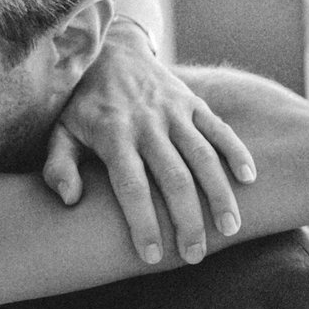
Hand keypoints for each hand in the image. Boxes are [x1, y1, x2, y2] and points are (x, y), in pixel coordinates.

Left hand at [43, 20, 256, 264]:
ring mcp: (173, 111)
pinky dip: (236, 152)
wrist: (110, 52)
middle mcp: (147, 123)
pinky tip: (249, 180)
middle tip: (195, 256)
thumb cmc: (82, 105)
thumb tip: (68, 199)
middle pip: (173, 177)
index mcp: (113, 134)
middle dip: (187, 220)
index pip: (131, 185)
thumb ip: (58, 165)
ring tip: (231, 230)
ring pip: (203, 156)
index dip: (143, 222)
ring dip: (219, 194)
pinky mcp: (193, 103)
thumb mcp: (60, 131)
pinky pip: (219, 128)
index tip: (152, 256)